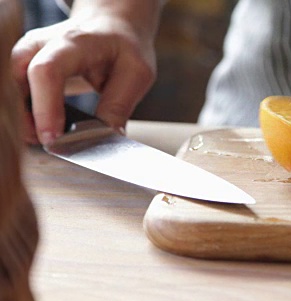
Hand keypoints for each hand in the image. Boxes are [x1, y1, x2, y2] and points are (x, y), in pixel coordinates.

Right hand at [12, 1, 161, 144]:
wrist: (113, 27)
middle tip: (51, 144)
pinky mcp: (25, 65)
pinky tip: (44, 129)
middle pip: (18, 79)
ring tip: (49, 139)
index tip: (53, 138)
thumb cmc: (125, 48)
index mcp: (75, 42)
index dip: (45, 108)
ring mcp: (30, 53)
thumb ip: (119, 105)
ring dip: (26, 118)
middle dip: (29, 117)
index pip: (47, 71)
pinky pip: (17, 92)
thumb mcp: (137, 74)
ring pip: (13, 88)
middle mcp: (44, 44)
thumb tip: (106, 139)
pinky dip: (28, 113)